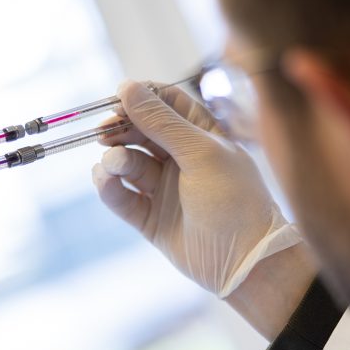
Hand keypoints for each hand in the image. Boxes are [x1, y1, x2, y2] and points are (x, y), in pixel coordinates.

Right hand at [93, 82, 315, 339]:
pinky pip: (121, 196)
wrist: (245, 262)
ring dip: (116, 159)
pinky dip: (109, 186)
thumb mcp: (201, 152)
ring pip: (128, 162)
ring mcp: (165, 188)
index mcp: (203, 135)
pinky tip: (104, 180)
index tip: (119, 98)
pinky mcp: (150, 218)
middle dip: (121, 128)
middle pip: (141, 130)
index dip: (142, 98)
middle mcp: (182, 158)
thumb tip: (127, 87)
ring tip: (115, 164)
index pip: (167, 103)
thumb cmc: (234, 200)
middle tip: (104, 132)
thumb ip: (162, 121)